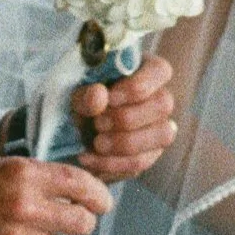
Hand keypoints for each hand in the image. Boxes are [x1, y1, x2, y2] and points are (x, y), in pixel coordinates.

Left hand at [70, 53, 176, 184]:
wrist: (72, 130)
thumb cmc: (81, 101)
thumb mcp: (75, 92)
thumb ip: (85, 94)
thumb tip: (99, 96)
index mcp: (147, 71)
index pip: (160, 71)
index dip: (136, 86)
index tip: (108, 98)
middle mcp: (160, 99)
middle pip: (163, 104)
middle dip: (127, 117)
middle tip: (98, 123)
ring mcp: (159, 128)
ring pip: (161, 136)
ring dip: (124, 143)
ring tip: (95, 143)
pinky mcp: (149, 155)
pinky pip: (141, 161)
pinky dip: (112, 163)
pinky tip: (89, 158)